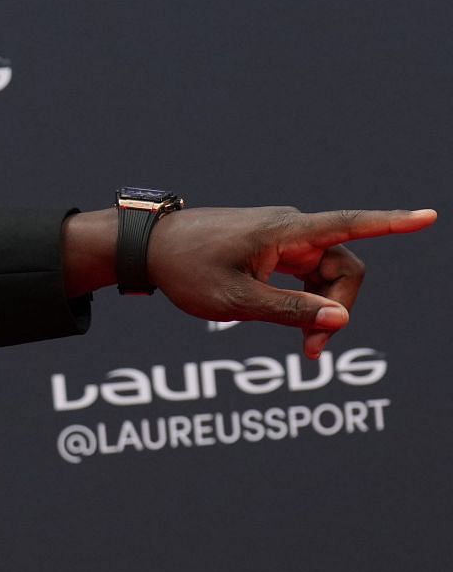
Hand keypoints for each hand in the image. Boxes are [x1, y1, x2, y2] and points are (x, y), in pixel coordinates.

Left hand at [63, 206, 436, 357]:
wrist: (147, 248)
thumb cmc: (186, 270)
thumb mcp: (235, 301)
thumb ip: (289, 311)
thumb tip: (341, 319)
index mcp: (284, 232)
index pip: (350, 225)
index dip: (392, 223)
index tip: (428, 217)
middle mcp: (290, 229)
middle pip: (341, 267)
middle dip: (338, 309)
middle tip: (311, 354)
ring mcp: (281, 238)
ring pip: (323, 275)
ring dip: (320, 311)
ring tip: (303, 350)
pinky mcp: (270, 248)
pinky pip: (303, 275)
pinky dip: (302, 302)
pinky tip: (289, 326)